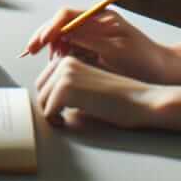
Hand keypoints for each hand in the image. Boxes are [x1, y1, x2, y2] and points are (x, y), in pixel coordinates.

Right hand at [21, 7, 173, 82]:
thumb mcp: (115, 51)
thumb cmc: (145, 62)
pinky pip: (72, 46)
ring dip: (53, 46)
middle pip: (61, 23)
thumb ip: (88, 40)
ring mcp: (94, 32)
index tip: (38, 42)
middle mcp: (95, 21)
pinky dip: (63, 54)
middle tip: (31, 51)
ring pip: (64, 35)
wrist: (166, 72)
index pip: (66, 15)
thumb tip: (62, 34)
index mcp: (100, 16)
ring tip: (50, 61)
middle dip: (45, 36)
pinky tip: (60, 63)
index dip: (49, 27)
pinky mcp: (95, 45)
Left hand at [35, 53, 163, 129]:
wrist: (140, 100)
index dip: (50, 96)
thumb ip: (68, 85)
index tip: (59, 108)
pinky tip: (66, 121)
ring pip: (42, 99)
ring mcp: (64, 74)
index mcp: (70, 58)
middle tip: (61, 116)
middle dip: (48, 104)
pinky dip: (55, 119)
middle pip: (40, 88)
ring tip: (65, 118)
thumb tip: (47, 98)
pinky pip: (48, 110)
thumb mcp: (88, 84)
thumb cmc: (120, 97)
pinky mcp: (66, 89)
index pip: (45, 78)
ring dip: (51, 112)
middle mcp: (64, 62)